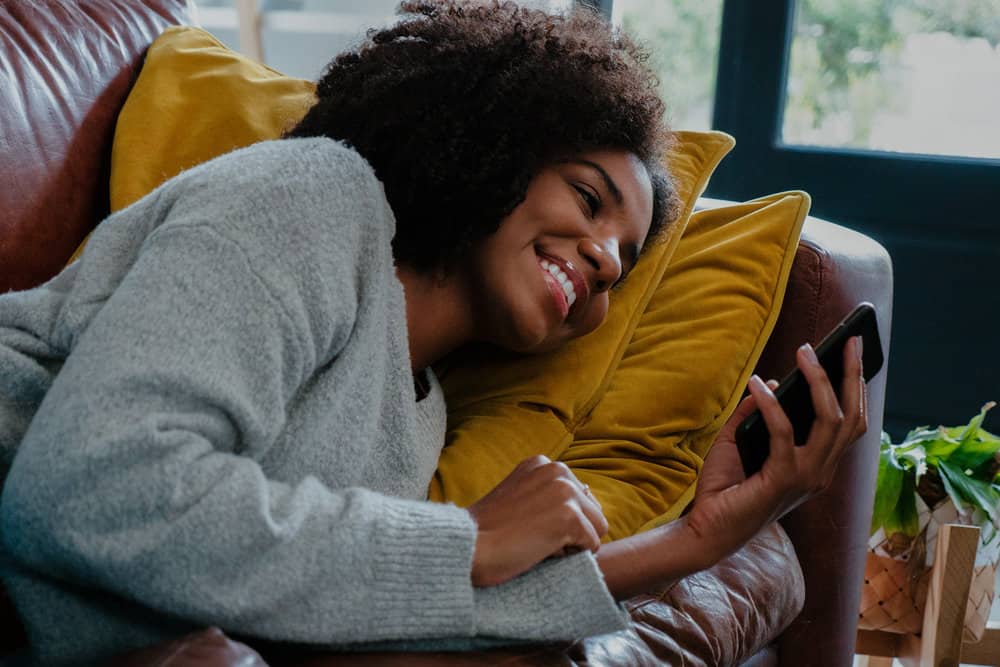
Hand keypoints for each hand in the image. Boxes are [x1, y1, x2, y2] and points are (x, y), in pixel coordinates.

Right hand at [467, 455, 607, 586]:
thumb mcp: (518, 497)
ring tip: (536, 542)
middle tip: (530, 536)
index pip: (579, 497)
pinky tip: (538, 550)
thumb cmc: (486, 532)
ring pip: (598, 529)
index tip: (526, 524)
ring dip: (572, 544)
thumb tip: (589, 491)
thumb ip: (548, 492)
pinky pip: (592, 546)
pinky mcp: (570, 515)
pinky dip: (569, 557)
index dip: (558, 521)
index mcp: (542, 463)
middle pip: (593, 512)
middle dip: (570, 532)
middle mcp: (556, 468)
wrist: (467, 547)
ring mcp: (565, 490)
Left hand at [685, 337, 867, 566]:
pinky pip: (784, 433)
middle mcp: (819, 473)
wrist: (705, 529)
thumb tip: (772, 382)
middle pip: (850, 417)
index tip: (854, 352)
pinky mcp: (781, 481)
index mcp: (817, 466)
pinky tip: (757, 385)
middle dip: (851, 375)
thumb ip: (755, 414)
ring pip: (828, 421)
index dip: (856, 388)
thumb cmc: (724, 489)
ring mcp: (805, 478)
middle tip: (847, 341)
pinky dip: (772, 405)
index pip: (850, 424)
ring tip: (804, 352)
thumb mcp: (739, 440)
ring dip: (818, 381)